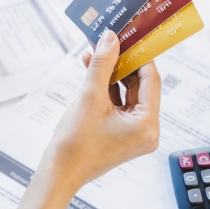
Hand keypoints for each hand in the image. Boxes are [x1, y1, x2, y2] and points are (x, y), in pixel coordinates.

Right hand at [44, 30, 160, 195]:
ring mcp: (134, 134)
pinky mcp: (121, 134)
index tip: (130, 37)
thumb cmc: (76, 143)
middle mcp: (147, 130)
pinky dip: (107, 89)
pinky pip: (118, 105)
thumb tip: (110, 39)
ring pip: (127, 94)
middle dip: (122, 63)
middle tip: (110, 42)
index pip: (151, 80)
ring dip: (111, 74)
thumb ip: (102, 64)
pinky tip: (92, 71)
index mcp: (147, 124)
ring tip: (96, 54)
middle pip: (140, 86)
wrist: (58, 172)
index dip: (140, 55)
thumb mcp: (90, 97)